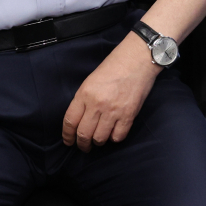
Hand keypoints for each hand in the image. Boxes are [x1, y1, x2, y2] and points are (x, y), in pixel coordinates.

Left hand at [63, 35, 159, 150]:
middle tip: (84, 146)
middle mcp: (97, 104)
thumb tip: (80, 120)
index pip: (70, 121)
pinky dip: (114, 138)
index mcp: (84, 94)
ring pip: (100, 138)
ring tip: (99, 140)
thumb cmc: (113, 66)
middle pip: (83, 134)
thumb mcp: (91, 80)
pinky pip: (118, 137)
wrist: (137, 59)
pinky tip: (113, 133)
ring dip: (98, 142)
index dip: (67, 135)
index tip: (68, 141)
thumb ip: (84, 100)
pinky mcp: (129, 115)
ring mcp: (113, 111)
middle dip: (82, 144)